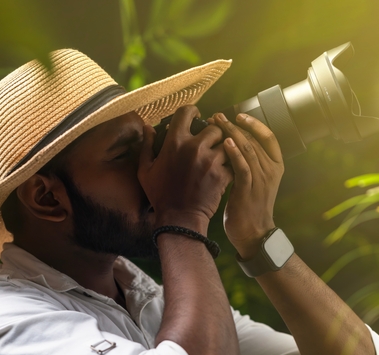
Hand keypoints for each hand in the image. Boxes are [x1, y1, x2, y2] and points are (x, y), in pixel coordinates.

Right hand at [139, 106, 231, 232]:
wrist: (180, 219)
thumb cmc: (161, 195)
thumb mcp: (146, 170)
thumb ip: (147, 146)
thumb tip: (147, 127)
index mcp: (175, 142)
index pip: (187, 112)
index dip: (193, 112)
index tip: (197, 116)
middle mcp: (194, 147)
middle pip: (214, 127)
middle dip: (213, 133)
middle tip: (211, 142)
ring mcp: (211, 161)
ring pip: (227, 143)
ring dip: (224, 149)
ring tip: (219, 156)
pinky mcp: (223, 174)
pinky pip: (233, 161)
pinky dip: (230, 165)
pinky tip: (224, 170)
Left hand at [212, 112, 283, 258]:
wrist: (253, 233)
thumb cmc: (250, 207)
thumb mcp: (255, 181)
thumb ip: (250, 163)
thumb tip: (234, 143)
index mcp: (275, 166)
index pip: (269, 137)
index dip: (255, 124)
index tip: (239, 115)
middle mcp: (271, 170)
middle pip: (255, 140)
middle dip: (235, 125)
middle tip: (218, 116)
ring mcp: (261, 180)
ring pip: (249, 149)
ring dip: (232, 134)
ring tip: (217, 123)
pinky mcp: (249, 190)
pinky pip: (243, 167)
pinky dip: (234, 154)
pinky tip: (225, 143)